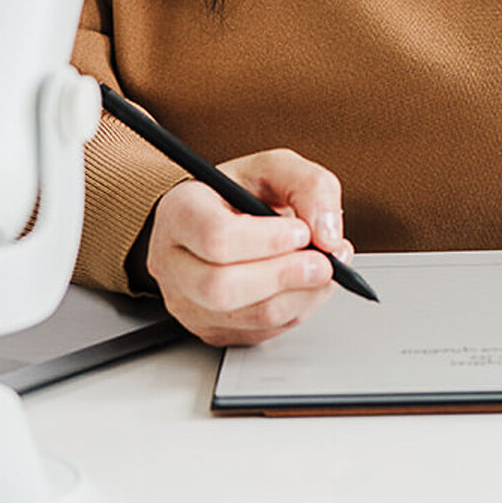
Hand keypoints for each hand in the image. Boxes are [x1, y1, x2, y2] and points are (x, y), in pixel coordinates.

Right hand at [146, 149, 351, 348]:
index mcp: (180, 213)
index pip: (215, 237)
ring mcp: (188, 304)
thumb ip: (308, 186)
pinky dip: (296, 311)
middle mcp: (173, 263)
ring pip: (247, 317)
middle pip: (223, 288)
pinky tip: (306, 285)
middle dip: (285, 276)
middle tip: (324, 261)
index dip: (268, 240)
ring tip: (323, 268)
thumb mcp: (274, 168)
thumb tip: (328, 234)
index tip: (302, 231)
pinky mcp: (211, 330)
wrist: (215, 220)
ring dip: (300, 296)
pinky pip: (260, 333)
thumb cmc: (238, 193)